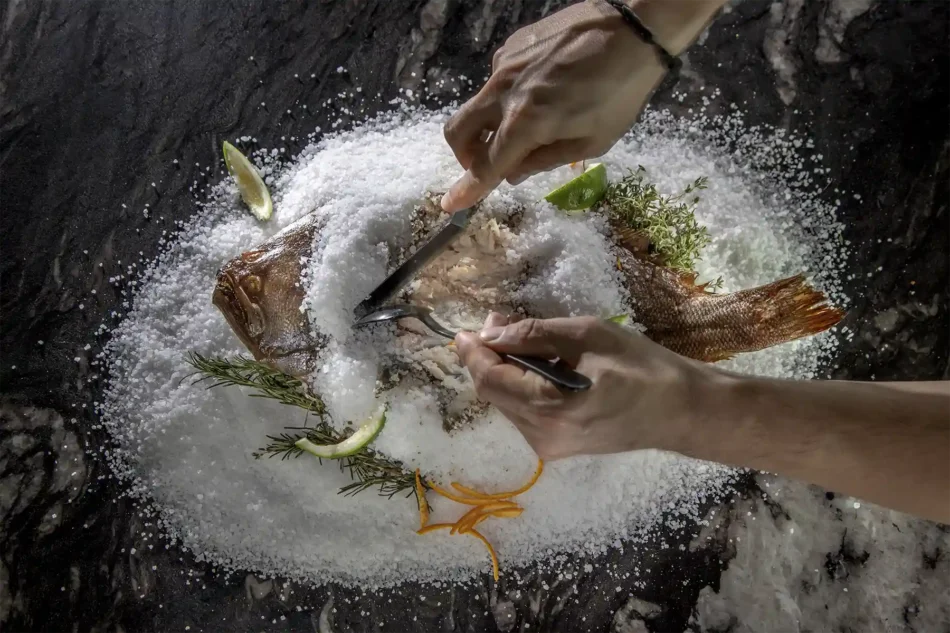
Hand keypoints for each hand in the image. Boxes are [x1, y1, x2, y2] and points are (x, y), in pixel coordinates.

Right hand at [440, 0, 667, 211]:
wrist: (633, 28)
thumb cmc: (621, 92)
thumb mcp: (592, 141)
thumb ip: (545, 160)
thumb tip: (512, 173)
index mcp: (525, 123)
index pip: (485, 165)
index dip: (466, 190)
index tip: (450, 205)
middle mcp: (504, 93)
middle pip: (458, 132)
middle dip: (463, 156)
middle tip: (486, 163)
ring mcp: (504, 65)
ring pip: (476, 104)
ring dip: (487, 125)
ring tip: (528, 123)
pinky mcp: (512, 46)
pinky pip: (496, 81)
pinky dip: (506, 97)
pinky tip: (541, 91)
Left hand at [455, 313, 715, 459]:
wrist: (683, 412)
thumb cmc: (642, 367)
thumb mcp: (588, 336)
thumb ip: (534, 335)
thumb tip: (490, 333)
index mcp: (549, 409)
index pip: (490, 379)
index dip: (472, 352)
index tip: (464, 329)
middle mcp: (542, 436)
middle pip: (494, 393)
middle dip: (490, 356)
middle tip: (501, 321)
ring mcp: (549, 448)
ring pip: (508, 403)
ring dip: (507, 371)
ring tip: (526, 340)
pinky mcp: (558, 450)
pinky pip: (526, 413)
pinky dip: (524, 387)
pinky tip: (543, 367)